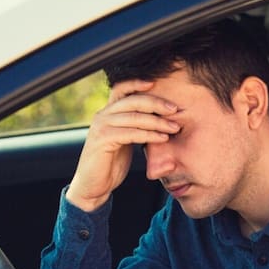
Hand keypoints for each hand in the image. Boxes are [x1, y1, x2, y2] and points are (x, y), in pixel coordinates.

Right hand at [66, 80, 179, 211]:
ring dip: (157, 122)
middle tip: (175, 110)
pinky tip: (162, 138)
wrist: (94, 186)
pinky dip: (149, 135)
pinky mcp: (102, 140)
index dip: (137, 82)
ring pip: (134, 117)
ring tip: (174, 127)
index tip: (156, 83)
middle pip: (132, 100)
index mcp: (108, 112)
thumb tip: (162, 118)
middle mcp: (102, 115)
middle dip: (156, 103)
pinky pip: (130, 133)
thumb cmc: (112, 162)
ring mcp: (101, 127)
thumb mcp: (126, 139)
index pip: (121, 88)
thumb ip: (136, 126)